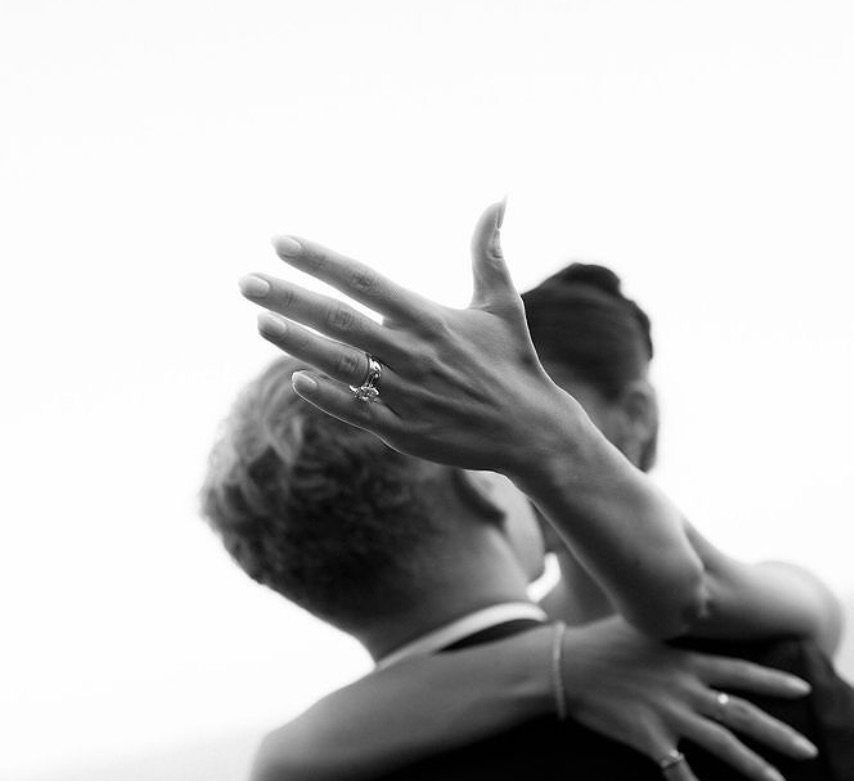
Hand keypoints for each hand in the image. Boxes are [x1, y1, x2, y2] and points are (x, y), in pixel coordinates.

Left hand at [238, 203, 590, 476]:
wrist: (531, 431)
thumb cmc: (513, 363)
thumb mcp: (502, 304)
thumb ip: (489, 251)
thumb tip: (499, 198)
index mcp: (429, 318)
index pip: (363, 280)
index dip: (319, 260)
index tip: (280, 243)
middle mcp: (412, 353)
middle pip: (338, 319)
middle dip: (289, 298)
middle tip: (246, 281)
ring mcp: (405, 394)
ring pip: (339, 364)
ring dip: (295, 342)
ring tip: (260, 321)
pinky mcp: (404, 431)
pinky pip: (356, 410)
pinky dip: (326, 395)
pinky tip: (296, 379)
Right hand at [562, 619, 817, 780]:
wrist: (565, 667)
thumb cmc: (602, 644)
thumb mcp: (646, 628)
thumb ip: (675, 632)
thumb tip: (693, 616)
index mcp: (689, 661)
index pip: (744, 672)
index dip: (776, 682)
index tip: (806, 690)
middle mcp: (686, 689)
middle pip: (744, 715)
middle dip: (780, 734)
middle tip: (810, 751)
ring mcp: (668, 716)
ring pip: (722, 746)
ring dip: (754, 766)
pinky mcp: (648, 740)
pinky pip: (678, 773)